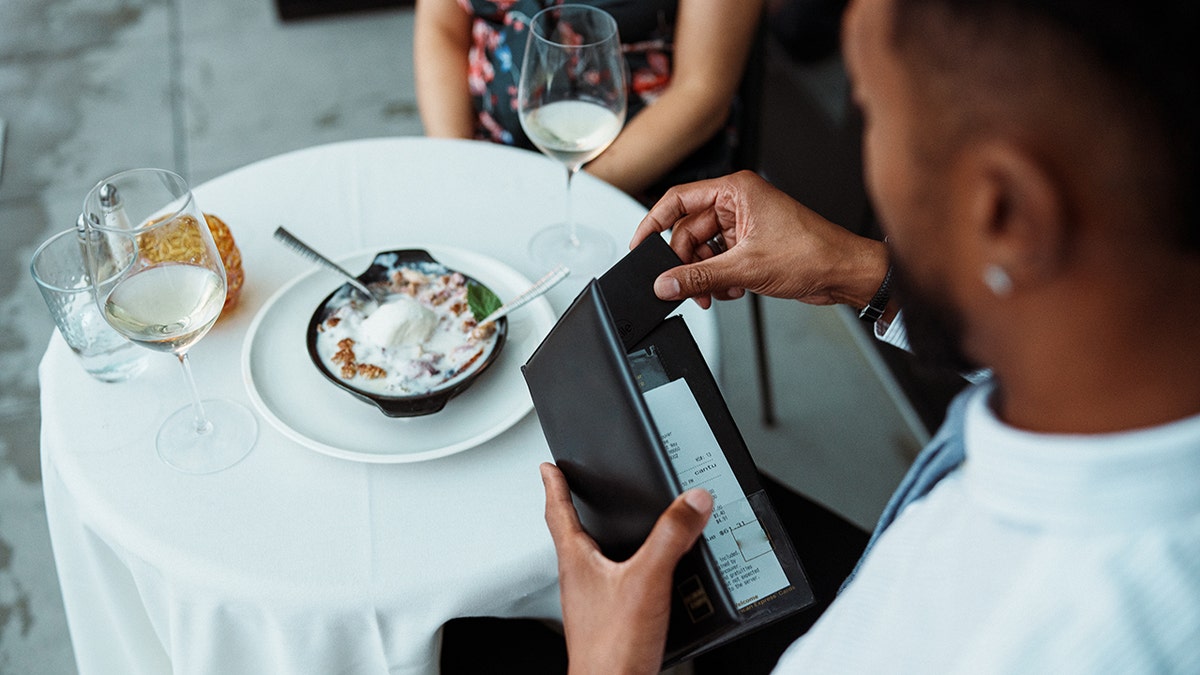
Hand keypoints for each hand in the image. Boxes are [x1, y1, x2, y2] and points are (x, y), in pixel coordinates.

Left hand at [541, 463, 712, 674]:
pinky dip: (629, 572)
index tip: (548, 468)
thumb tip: (691, 501)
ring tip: (614, 528)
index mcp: (577, 561)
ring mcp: (592, 603)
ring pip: (594, 561)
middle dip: (576, 510)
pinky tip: (649, 578)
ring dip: (603, 541)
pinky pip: (615, 586)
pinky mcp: (609, 622)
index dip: (554, 485)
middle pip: (573, 535)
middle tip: (573, 490)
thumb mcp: (647, 580)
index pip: (558, 512)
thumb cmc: (611, 649)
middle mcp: (580, 580)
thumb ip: (670, 537)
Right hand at [630, 171, 888, 309]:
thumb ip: (698, 277)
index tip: (640, 246)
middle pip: (688, 232)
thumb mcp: (745, 268)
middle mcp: (738, 203)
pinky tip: (734, 289)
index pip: (678, 200)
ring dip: (705, 275)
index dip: (653, 223)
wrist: (844, 273)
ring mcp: (744, 224)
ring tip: (716, 292)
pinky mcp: (751, 244)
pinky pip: (719, 261)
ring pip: (703, 251)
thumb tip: (665, 284)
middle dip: (686, 263)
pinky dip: (720, 278)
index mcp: (736, 190)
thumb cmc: (813, 253)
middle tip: (684, 287)